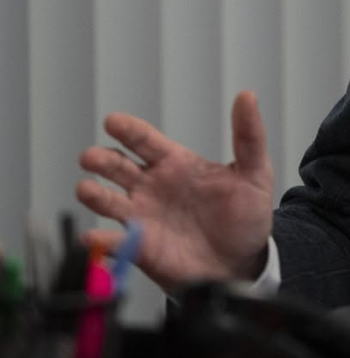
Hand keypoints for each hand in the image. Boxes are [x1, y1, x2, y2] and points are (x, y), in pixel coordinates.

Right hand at [77, 90, 274, 290]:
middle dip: (100, 159)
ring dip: (93, 195)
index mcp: (175, 164)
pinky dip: (101, 241)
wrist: (243, 261)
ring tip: (86, 190)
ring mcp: (142, 216)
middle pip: (116, 167)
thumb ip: (249, 136)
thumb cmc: (245, 214)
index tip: (112, 121)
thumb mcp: (254, 173)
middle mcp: (151, 187)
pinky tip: (95, 238)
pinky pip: (114, 243)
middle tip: (90, 157)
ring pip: (107, 200)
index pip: (145, 140)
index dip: (128, 130)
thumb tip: (248, 96)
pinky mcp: (139, 247)